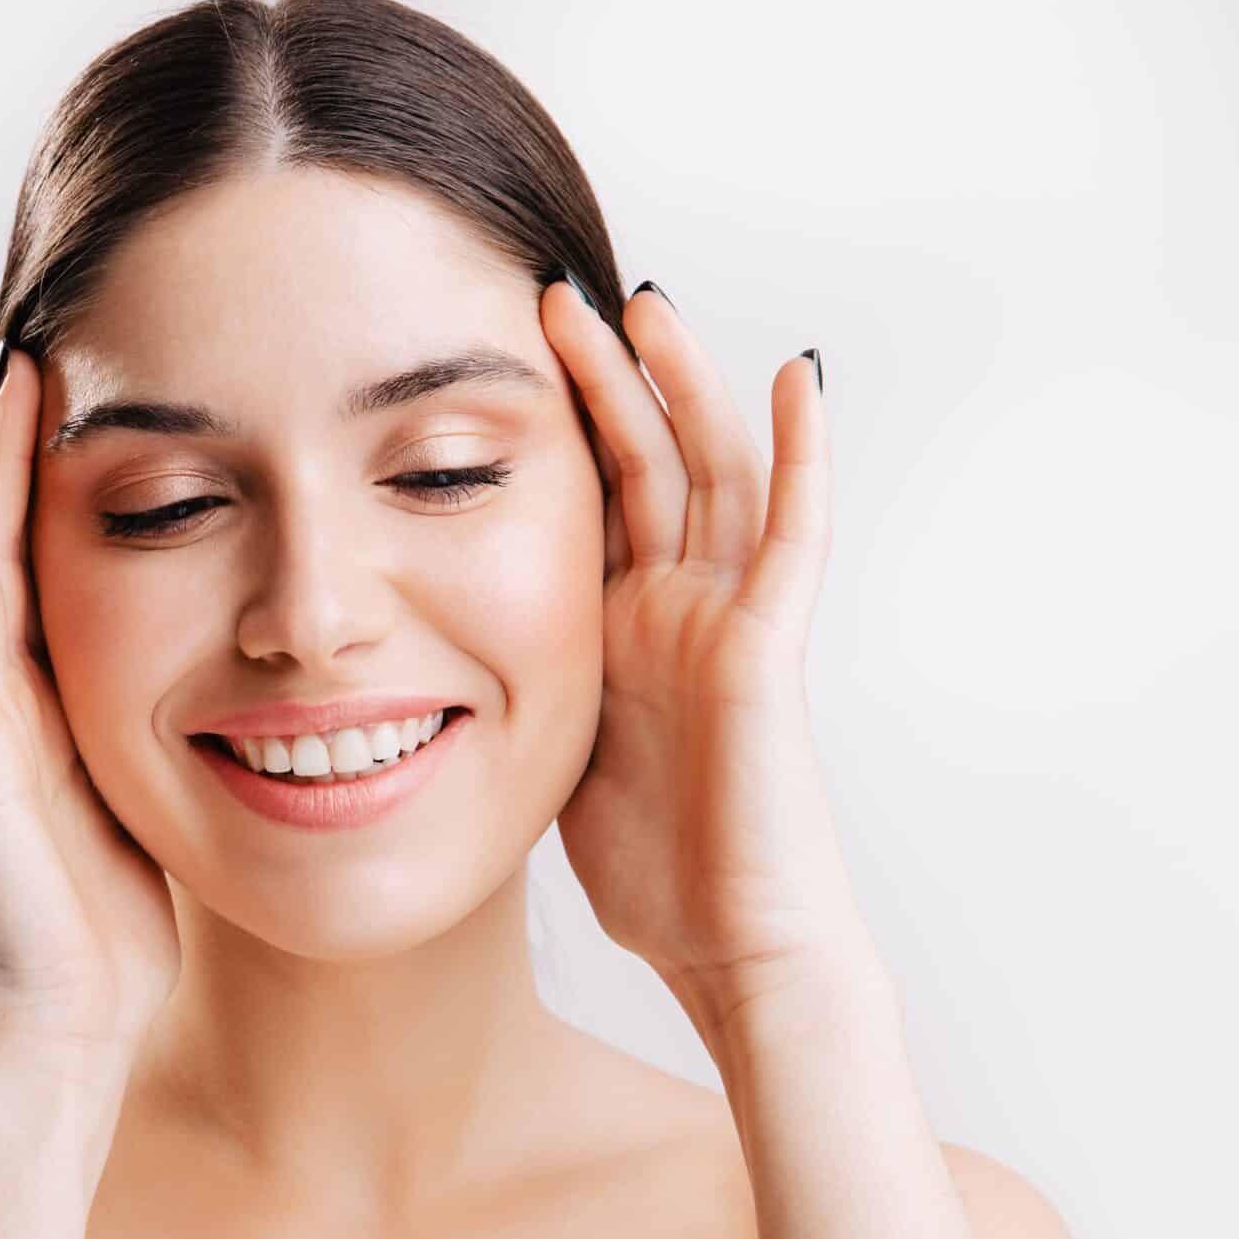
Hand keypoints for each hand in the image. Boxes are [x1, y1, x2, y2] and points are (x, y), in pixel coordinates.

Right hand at [0, 348, 179, 1087]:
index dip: (48, 484)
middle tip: (24, 350)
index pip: (42, 569)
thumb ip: (163, 737)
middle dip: (5, 452)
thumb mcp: (153, 801)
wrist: (67, 1031)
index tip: (76, 398)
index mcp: (46, 708)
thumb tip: (231, 684)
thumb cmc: (115, 933)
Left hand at [540, 279, 873, 1037]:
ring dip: (682, 386)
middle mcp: (676, 608)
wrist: (727, 945)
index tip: (503, 355)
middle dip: (606, 379)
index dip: (557, 427)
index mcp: (617, 631)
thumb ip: (522, 689)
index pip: (588, 500)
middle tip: (555, 293)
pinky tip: (797, 375)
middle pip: (644, 462)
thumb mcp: (553, 752)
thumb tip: (435, 664)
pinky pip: (792, 532)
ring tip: (647, 302)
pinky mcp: (766, 646)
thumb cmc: (654, 872)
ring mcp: (726, 619)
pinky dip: (803, 452)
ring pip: (710, 471)